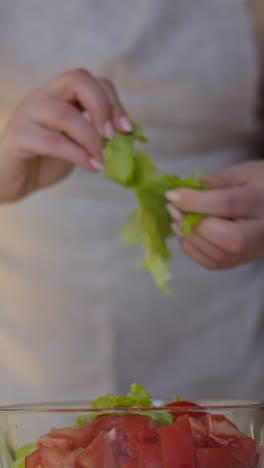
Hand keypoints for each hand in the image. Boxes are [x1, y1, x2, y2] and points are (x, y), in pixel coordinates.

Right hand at [0, 68, 131, 201]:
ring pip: (64, 113)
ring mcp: (28, 114)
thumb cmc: (45, 159)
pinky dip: (78, 155)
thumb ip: (97, 135)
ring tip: (103, 160)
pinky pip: (52, 142)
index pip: (91, 80)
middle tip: (113, 137)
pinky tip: (92, 167)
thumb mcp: (77, 143)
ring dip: (91, 138)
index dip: (114, 101)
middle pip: (77, 79)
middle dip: (102, 107)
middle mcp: (44, 96)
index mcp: (60, 94)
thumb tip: (130, 136)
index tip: (128, 130)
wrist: (11, 179)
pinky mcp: (18, 137)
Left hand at [166, 161, 263, 269]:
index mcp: (261, 202)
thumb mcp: (243, 173)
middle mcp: (258, 234)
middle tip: (173, 206)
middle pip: (223, 236)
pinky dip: (192, 248)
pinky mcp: (238, 263)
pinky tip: (185, 231)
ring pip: (215, 255)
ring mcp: (249, 253)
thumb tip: (186, 191)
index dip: (195, 201)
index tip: (172, 194)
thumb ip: (216, 181)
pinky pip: (210, 263)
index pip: (226, 204)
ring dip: (188, 236)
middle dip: (191, 222)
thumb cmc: (260, 186)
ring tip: (177, 217)